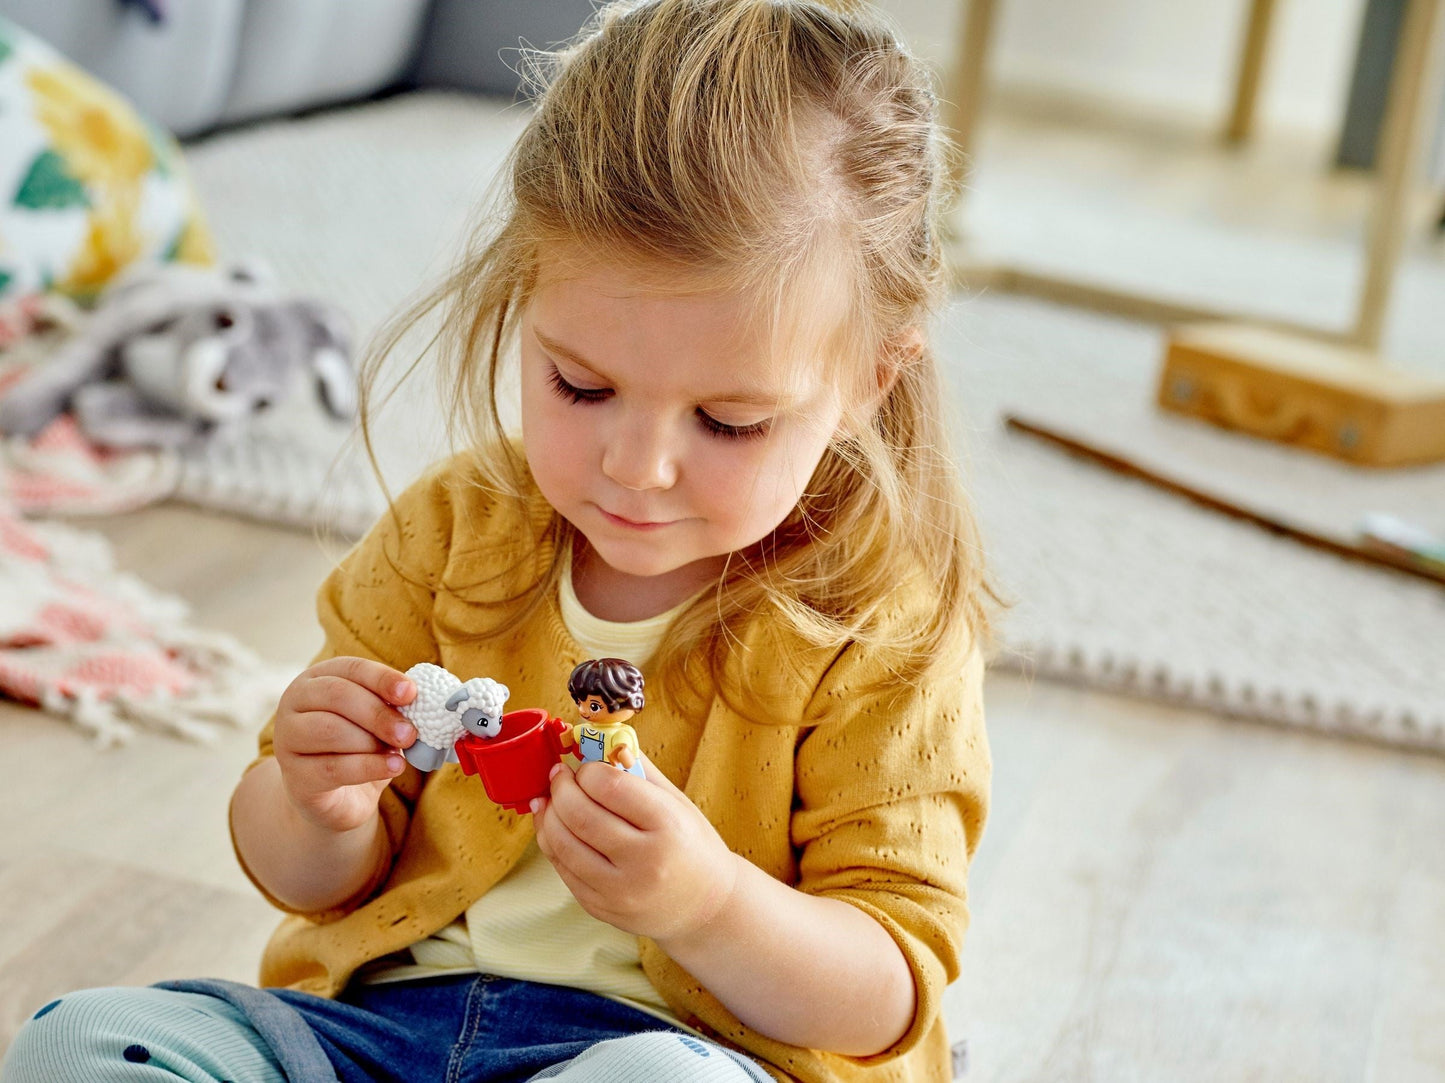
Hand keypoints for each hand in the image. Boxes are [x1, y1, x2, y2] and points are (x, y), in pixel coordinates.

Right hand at [271, 656, 416, 833]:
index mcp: (318, 679)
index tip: (410, 693)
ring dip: (372, 742)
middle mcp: (294, 702)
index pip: (351, 668)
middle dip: (379, 713)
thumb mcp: (377, 722)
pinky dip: (369, 767)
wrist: (338, 799)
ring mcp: (287, 739)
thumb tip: (417, 697)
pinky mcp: (294, 776)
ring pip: (331, 730)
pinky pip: (332, 768)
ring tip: (398, 753)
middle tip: (409, 732)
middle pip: (337, 696)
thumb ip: (391, 706)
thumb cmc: (360, 748)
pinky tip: (393, 767)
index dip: (382, 679)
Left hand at [531, 756, 739, 942]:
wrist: (706, 907)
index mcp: (668, 828)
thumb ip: (639, 770)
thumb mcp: (677, 803)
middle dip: (561, 787)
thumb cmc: (692, 846)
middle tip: (560, 775)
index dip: (588, 770)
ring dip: (549, 813)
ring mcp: (620, 891)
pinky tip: (554, 824)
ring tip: (551, 797)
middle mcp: (644, 863)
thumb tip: (601, 739)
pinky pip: (562, 869)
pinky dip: (552, 841)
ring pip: (562, 844)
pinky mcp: (600, 908)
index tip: (586, 766)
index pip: (610, 786)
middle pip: (580, 815)